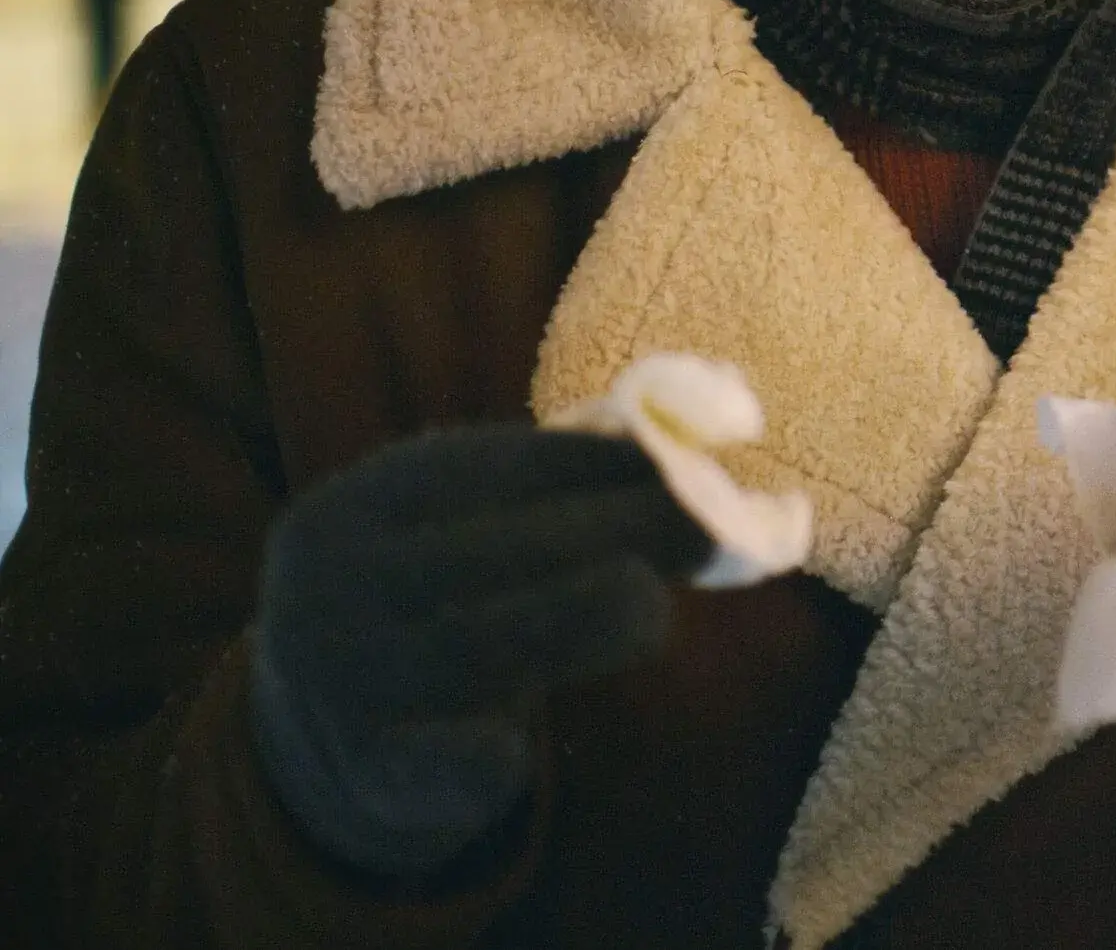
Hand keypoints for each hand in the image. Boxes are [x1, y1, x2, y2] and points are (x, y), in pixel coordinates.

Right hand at [249, 426, 712, 879]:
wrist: (314, 739)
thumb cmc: (435, 600)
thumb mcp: (466, 527)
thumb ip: (564, 485)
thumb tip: (721, 421)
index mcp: (361, 503)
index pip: (507, 466)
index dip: (614, 466)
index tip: (701, 464)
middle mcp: (336, 585)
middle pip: (521, 548)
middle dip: (637, 531)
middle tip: (721, 532)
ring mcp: (346, 681)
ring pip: (509, 643)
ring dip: (607, 619)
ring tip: (651, 611)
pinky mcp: (373, 775)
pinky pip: (480, 759)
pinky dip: (512, 749)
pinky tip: (523, 739)